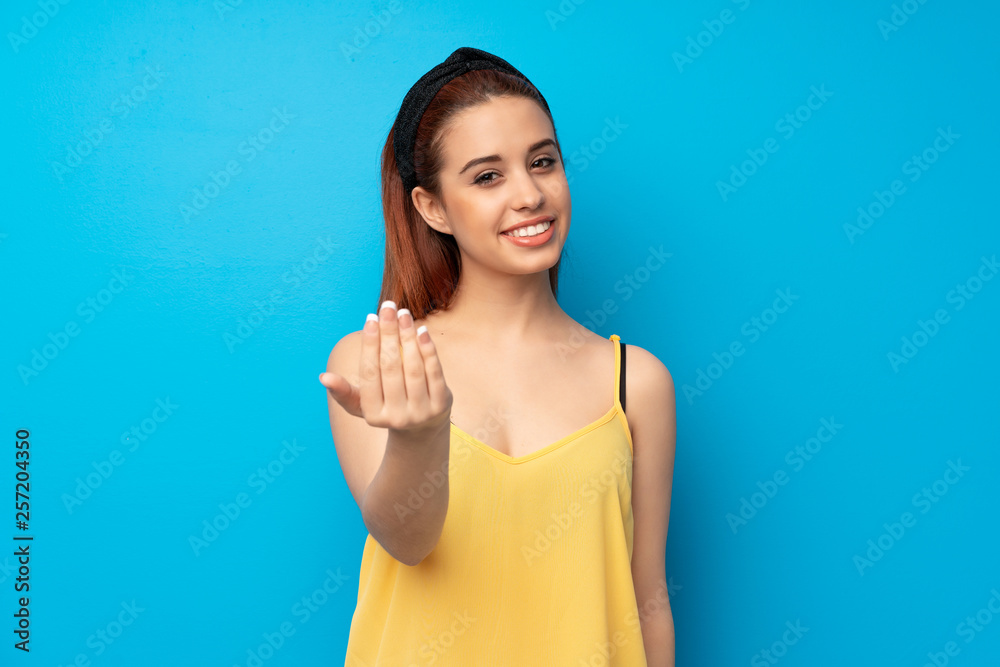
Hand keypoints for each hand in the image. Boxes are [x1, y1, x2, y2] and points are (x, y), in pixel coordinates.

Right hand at [320, 300, 452, 436]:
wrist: (422, 429)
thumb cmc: (386, 407)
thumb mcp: (363, 404)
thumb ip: (344, 391)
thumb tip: (323, 377)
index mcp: (373, 415)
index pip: (369, 372)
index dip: (370, 343)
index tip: (371, 318)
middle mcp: (397, 417)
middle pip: (391, 366)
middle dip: (389, 333)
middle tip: (388, 307)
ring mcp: (421, 412)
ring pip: (413, 367)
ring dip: (408, 336)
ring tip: (404, 313)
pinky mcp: (441, 405)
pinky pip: (434, 372)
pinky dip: (428, 350)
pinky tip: (422, 330)